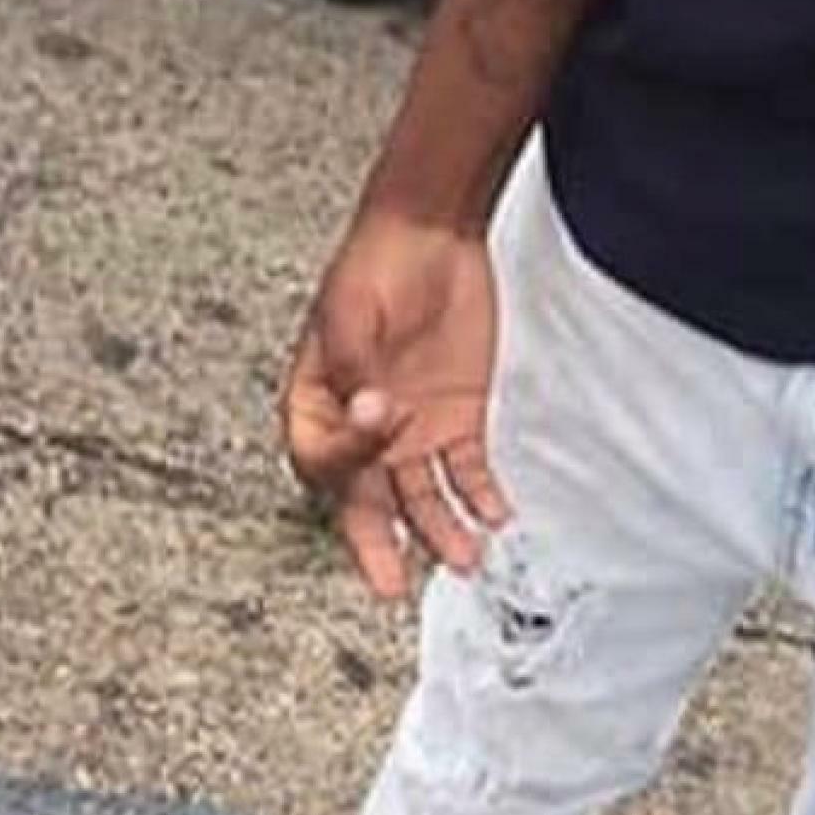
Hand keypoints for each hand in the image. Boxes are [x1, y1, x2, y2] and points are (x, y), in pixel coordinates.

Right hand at [281, 210, 508, 598]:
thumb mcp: (353, 313)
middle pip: (365, 498)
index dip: (348, 453)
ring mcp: (411, 427)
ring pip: (420, 497)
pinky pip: (467, 470)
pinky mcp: (457, 417)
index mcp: (318, 405)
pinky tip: (496, 515)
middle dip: (378, 544)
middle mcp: (363, 428)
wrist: (434, 230)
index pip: (324, 459)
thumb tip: (367, 412)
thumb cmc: (376, 262)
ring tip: (464, 558)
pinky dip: (481, 495)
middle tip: (390, 584)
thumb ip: (356, 371)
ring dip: (439, 531)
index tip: (381, 418)